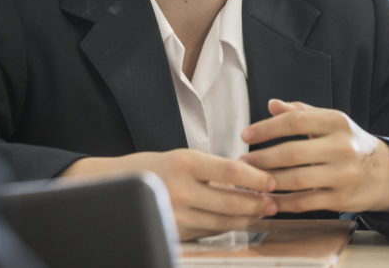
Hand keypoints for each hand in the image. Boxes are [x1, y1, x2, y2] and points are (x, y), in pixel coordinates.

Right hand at [61, 149, 276, 240]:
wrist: (115, 186)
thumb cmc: (155, 167)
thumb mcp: (183, 157)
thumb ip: (213, 168)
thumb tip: (249, 179)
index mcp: (185, 162)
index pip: (232, 171)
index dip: (256, 177)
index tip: (271, 180)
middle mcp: (180, 189)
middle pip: (231, 201)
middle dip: (257, 203)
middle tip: (273, 203)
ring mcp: (176, 214)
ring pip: (223, 222)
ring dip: (246, 219)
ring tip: (261, 213)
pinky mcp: (173, 232)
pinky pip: (208, 232)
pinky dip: (226, 228)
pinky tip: (238, 222)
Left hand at [239, 99, 388, 216]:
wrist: (383, 173)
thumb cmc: (349, 143)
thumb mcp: (330, 123)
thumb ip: (301, 113)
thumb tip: (272, 104)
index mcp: (337, 122)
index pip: (295, 121)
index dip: (266, 128)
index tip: (246, 134)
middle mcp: (342, 146)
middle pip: (292, 152)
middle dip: (261, 158)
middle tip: (242, 161)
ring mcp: (343, 174)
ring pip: (295, 179)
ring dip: (268, 181)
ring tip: (250, 181)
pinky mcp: (341, 199)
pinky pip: (304, 202)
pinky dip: (281, 202)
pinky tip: (267, 199)